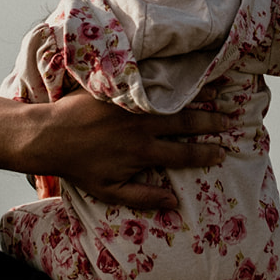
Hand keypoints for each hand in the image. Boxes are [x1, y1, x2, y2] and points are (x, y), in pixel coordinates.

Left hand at [29, 93, 227, 211]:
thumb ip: (143, 197)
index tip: (222, 152)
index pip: (183, 152)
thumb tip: (175, 203)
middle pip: (185, 121)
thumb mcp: (110, 191)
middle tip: (230, 120)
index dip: (206, 153)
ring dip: (194, 98)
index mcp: (143, 151)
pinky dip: (166, 81)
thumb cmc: (79, 167)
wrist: (49, 136)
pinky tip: (180, 76)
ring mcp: (130, 105)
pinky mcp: (118, 89)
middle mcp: (142, 126)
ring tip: (215, 95)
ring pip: (170, 100)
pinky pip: (147, 83)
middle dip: (210, 121)